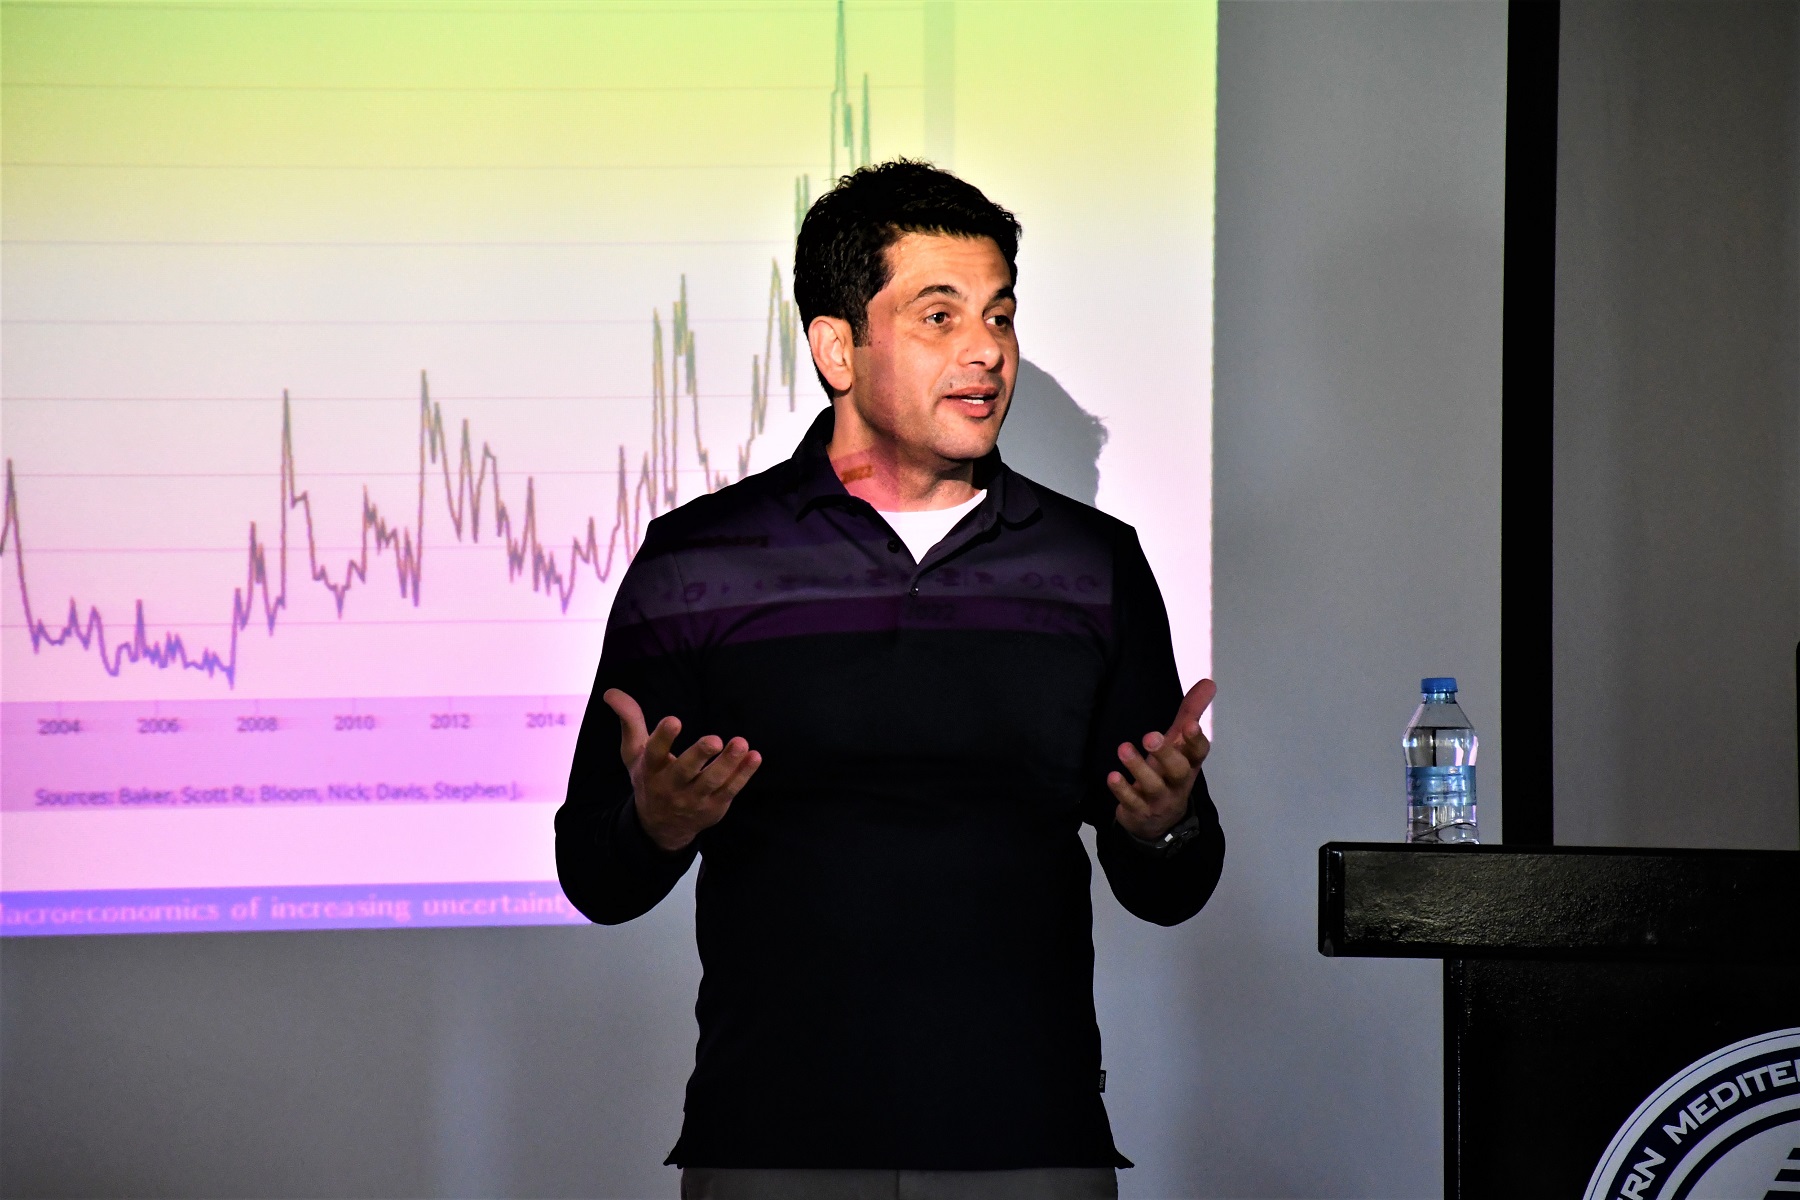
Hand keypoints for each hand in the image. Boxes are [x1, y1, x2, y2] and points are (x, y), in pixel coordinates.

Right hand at [604, 688, 762, 851]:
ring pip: (712, 782)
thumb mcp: (634, 753)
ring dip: (728, 763)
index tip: (673, 720)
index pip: (654, 753)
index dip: (663, 737)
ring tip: (741, 743)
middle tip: (715, 740)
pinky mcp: (714, 807)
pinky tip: (754, 757)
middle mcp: (670, 786)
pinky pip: (730, 790)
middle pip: (685, 771)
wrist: (660, 827)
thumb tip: (611, 692)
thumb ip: (629, 721)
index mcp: (650, 770)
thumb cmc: (649, 778)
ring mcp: (693, 799)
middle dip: (699, 755)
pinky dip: (743, 775)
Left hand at [1108, 678, 1215, 840]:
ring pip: (1153, 786)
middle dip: (1165, 753)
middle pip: (1178, 770)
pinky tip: (1112, 776)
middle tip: (1149, 736)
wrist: (1158, 819)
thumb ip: (1191, 712)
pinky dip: (1123, 790)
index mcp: (1189, 763)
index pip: (1199, 753)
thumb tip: (1208, 682)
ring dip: (1138, 768)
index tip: (1190, 725)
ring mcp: (1160, 799)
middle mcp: (1178, 782)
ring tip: (1123, 748)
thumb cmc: (1169, 772)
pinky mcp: (1140, 811)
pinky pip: (1132, 803)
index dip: (1196, 740)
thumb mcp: (1179, 743)